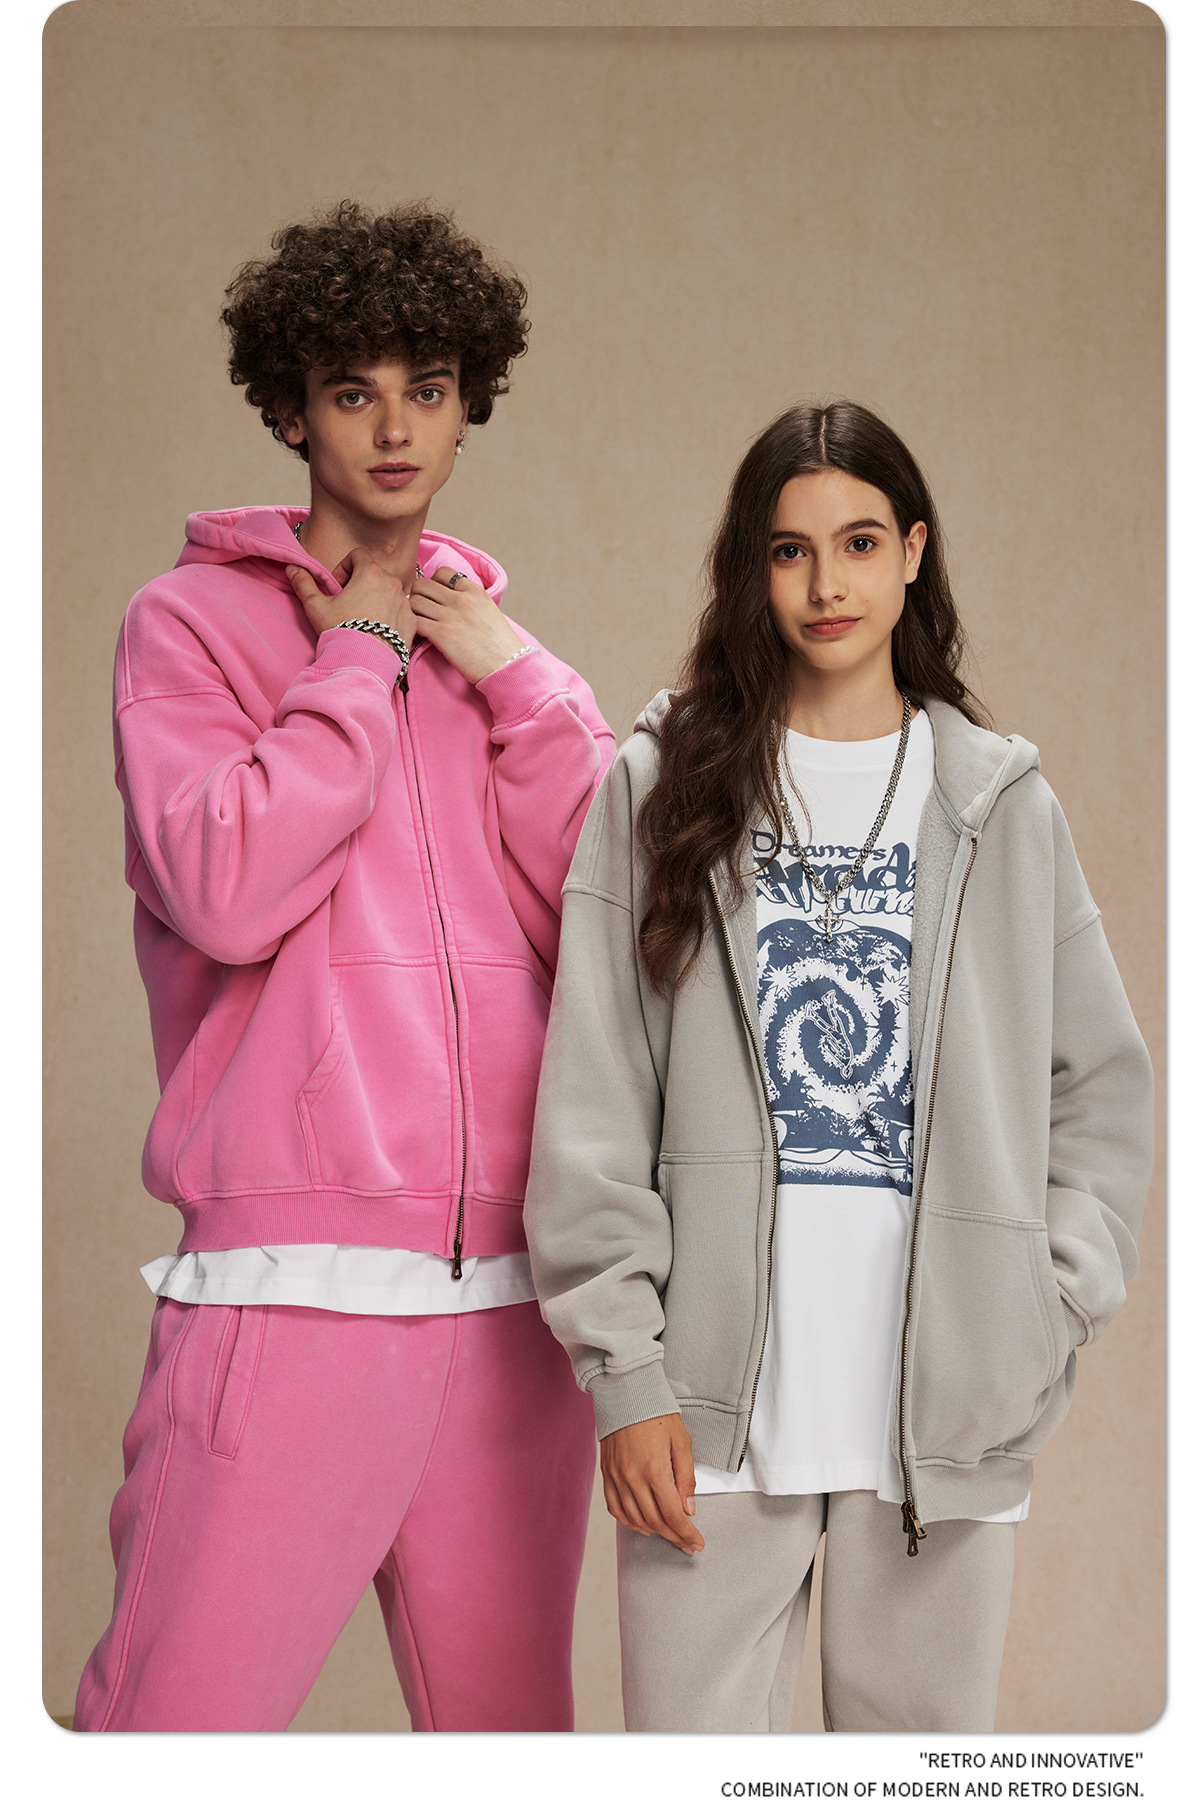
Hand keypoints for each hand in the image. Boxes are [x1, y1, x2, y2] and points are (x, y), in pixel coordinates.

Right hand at [285, 547, 417, 645]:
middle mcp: (393, 583)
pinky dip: (390, 616)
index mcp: (371, 573)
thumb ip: (305, 583)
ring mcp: (405, 603)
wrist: (363, 664)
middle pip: (375, 574)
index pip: (358, 555)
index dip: (345, 567)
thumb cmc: (340, 631)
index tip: (338, 586)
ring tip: (362, 620)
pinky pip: (401, 611)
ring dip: (376, 599)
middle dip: (361, 584)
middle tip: (348, 604)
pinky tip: (377, 632)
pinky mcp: (412, 622)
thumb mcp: (316, 606)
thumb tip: (293, 568)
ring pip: (389, 593)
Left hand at [409, 566, 525, 683]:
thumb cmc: (499, 645)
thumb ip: (470, 601)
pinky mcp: (442, 634)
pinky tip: (420, 636)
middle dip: (417, 596)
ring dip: (412, 613)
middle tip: (421, 611)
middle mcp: (461, 599)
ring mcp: (451, 616)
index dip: (433, 584)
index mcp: (474, 591)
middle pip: (422, 585)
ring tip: (420, 624)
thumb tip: (449, 598)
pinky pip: (414, 622)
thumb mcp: (489, 611)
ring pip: (414, 602)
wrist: (507, 665)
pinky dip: (411, 628)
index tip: (435, 598)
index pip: (442, 572)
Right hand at [600, 1414, 704, 1555]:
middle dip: (675, 1537)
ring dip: (654, 1532)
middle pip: (655, 1522)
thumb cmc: (657, 1414)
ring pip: (635, 1519)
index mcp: (655, 1469)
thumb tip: (689, 1509)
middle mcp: (633, 1478)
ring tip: (669, 1535)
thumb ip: (686, 1478)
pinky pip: (616, 1508)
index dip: (687, 1534)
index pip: (673, 1515)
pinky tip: (642, 1525)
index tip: (697, 1543)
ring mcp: (617, 1478)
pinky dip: (630, 1522)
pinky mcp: (607, 1474)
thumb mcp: (682, 1442)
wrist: (626, 1394)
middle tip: (688, 1544)